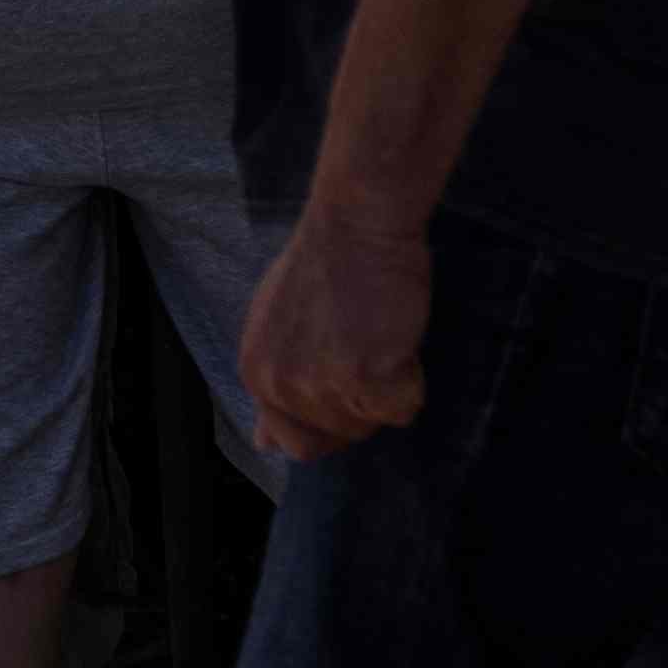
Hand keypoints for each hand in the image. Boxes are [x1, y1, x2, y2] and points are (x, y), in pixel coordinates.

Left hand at [238, 203, 431, 463]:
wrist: (355, 223)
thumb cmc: (324, 267)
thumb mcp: (274, 326)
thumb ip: (272, 383)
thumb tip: (264, 443)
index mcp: (256, 373)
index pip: (293, 441)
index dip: (328, 419)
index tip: (341, 382)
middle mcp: (280, 385)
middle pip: (339, 436)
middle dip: (360, 403)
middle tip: (361, 347)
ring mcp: (321, 383)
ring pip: (373, 423)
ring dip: (386, 387)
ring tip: (374, 334)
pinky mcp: (365, 377)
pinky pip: (404, 408)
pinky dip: (411, 380)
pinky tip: (393, 337)